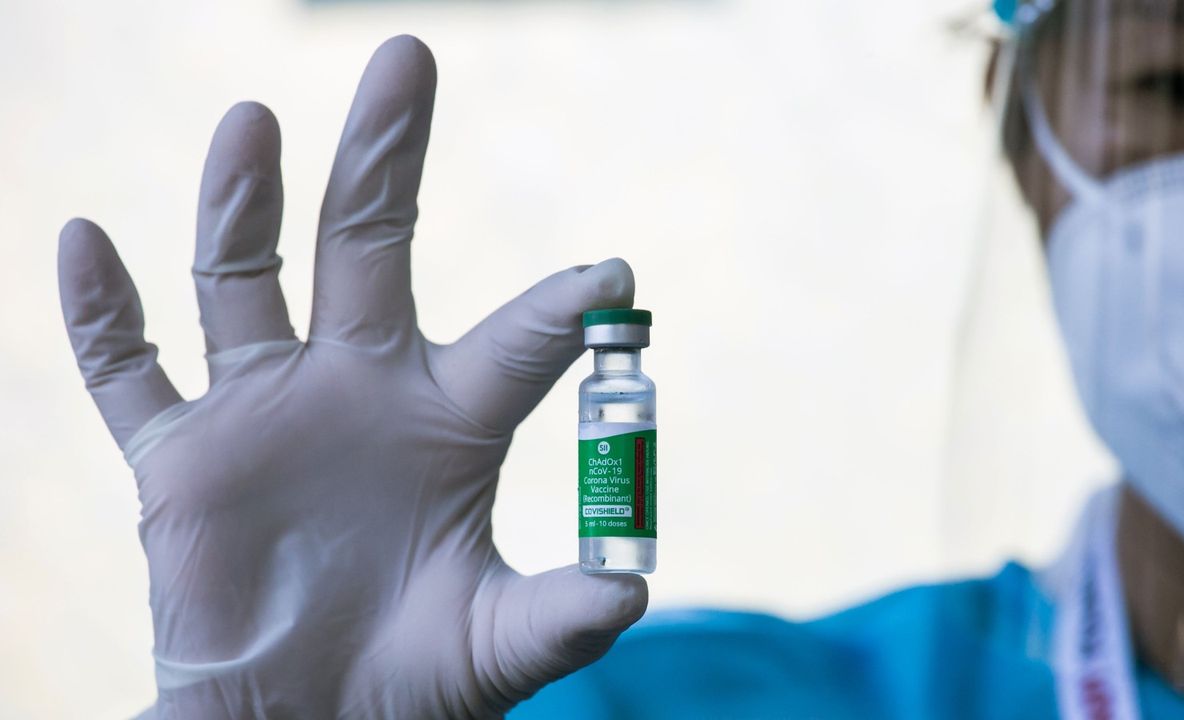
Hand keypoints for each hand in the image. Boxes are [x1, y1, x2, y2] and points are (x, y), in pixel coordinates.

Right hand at [57, 35, 645, 718]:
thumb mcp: (493, 647)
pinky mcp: (179, 456)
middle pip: (371, 241)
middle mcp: (360, 388)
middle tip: (406, 57)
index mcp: (450, 421)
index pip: (515, 343)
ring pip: (244, 278)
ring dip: (242, 200)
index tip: (614, 279)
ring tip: (252, 121)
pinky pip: (125, 370)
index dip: (560, 310)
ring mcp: (264, 410)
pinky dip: (100, 313)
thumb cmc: (410, 683)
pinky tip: (85, 240)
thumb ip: (559, 615)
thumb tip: (634, 589)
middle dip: (385, 154)